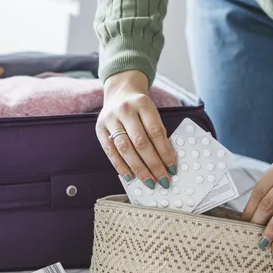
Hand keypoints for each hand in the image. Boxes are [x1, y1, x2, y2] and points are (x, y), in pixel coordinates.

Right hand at [95, 70, 176, 188]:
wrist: (119, 92)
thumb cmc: (139, 107)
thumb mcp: (151, 112)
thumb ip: (157, 132)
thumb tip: (165, 161)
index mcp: (142, 104)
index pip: (156, 132)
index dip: (165, 152)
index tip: (172, 168)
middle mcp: (125, 110)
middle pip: (140, 142)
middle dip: (153, 164)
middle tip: (162, 180)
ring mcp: (110, 119)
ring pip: (125, 148)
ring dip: (138, 168)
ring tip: (148, 181)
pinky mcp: (99, 128)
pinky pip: (110, 151)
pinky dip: (120, 166)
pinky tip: (129, 176)